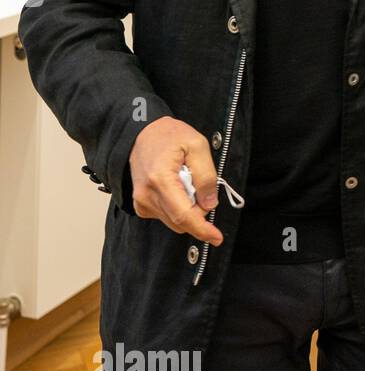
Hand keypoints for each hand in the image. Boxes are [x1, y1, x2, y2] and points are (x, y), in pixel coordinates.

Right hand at [129, 116, 222, 245]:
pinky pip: (166, 216)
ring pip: (174, 221)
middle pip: (180, 221)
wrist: (142, 133)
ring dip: (188, 208)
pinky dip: (178, 207)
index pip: (183, 215)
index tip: (217, 237)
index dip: (202, 229)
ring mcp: (141, 202)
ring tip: (187, 180)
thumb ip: (206, 176)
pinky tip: (178, 187)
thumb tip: (209, 204)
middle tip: (203, 187)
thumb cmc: (170, 135)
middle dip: (198, 212)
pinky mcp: (141, 205)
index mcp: (160, 180)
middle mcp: (147, 196)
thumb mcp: (197, 145)